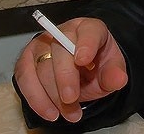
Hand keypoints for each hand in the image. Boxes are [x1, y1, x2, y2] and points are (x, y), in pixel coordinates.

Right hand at [14, 17, 128, 122]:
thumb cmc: (97, 65)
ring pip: (40, 66)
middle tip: (71, 100)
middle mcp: (64, 32)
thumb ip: (114, 74)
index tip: (83, 60)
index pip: (88, 30)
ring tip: (68, 113)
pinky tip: (49, 112)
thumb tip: (118, 79)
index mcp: (90, 29)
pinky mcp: (27, 60)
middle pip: (59, 50)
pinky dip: (35, 98)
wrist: (82, 71)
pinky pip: (24, 78)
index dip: (85, 43)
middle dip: (65, 78)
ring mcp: (42, 44)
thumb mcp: (111, 70)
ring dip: (52, 94)